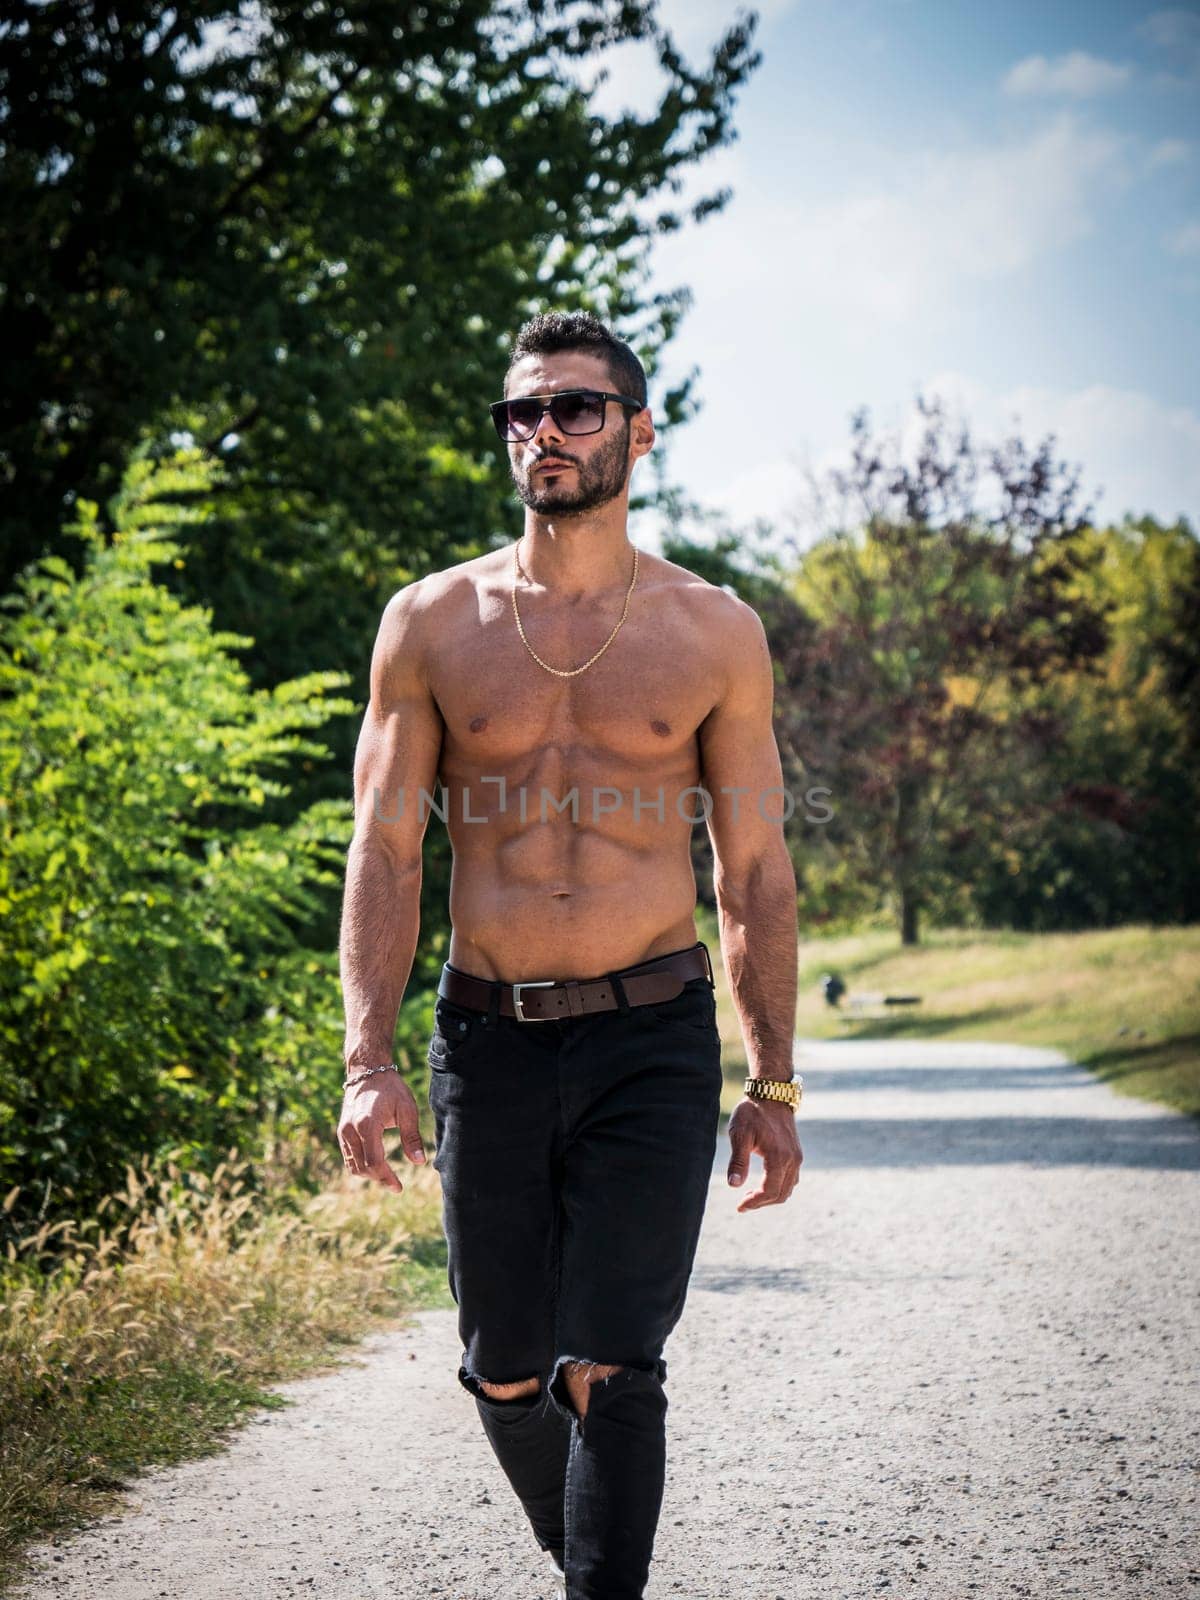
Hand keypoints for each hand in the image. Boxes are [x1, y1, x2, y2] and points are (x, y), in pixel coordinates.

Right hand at [337, 1073, 427, 1190]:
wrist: (367, 1070)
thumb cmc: (391, 1088)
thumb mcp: (407, 1109)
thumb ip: (412, 1137)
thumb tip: (419, 1162)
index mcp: (367, 1124)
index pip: (374, 1161)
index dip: (386, 1178)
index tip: (399, 1188)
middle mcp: (350, 1130)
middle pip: (362, 1167)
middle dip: (379, 1178)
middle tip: (395, 1184)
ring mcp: (343, 1131)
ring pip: (353, 1165)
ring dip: (369, 1174)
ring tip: (387, 1176)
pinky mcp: (341, 1131)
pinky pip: (348, 1157)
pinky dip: (360, 1165)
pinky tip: (375, 1165)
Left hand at [726, 1095, 802, 1211]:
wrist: (771, 1094)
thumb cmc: (752, 1112)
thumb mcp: (740, 1134)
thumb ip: (738, 1161)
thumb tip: (733, 1185)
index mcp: (779, 1157)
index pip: (769, 1191)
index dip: (754, 1203)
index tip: (739, 1206)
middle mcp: (793, 1160)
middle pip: (780, 1194)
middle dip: (761, 1203)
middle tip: (742, 1203)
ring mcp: (797, 1157)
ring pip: (788, 1189)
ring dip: (770, 1197)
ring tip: (750, 1196)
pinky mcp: (796, 1154)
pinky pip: (791, 1180)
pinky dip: (778, 1187)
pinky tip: (762, 1184)